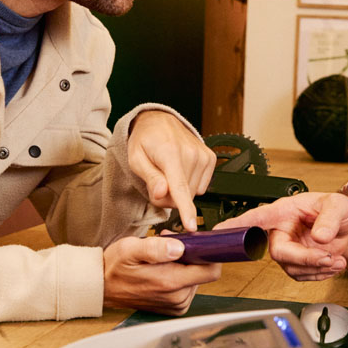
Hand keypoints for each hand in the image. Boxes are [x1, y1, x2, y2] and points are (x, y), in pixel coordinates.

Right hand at [102, 235, 220, 314]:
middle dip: (192, 256)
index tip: (203, 243)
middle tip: (171, 246)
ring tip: (163, 258)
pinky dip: (179, 276)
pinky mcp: (174, 307)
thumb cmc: (115, 266)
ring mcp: (176, 304)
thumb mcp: (130, 249)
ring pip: (196, 279)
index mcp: (170, 282)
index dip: (211, 254)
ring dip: (184, 266)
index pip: (211, 271)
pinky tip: (163, 269)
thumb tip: (179, 247)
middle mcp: (177, 297)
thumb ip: (155, 248)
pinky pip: (188, 288)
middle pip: (204, 273)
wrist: (101, 287)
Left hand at [127, 111, 214, 232]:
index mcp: (170, 153)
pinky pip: (201, 187)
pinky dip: (189, 184)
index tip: (191, 225)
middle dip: (168, 197)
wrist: (159, 121)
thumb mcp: (136, 160)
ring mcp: (203, 155)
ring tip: (168, 174)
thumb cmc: (145, 141)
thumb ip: (150, 178)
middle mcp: (191, 153)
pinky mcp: (210, 158)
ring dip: (179, 191)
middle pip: (183, 195)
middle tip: (157, 183)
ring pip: (193, 193)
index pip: (179, 187)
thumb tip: (163, 193)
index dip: (185, 209)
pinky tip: (181, 171)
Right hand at [219, 192, 347, 280]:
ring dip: (317, 268)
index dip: (237, 225)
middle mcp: (280, 231)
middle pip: (278, 252)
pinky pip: (302, 276)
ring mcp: (287, 249)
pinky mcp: (296, 263)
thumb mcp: (337, 206)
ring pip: (291, 268)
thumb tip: (320, 236)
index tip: (220, 230)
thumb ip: (329, 218)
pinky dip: (321, 274)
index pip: (256, 218)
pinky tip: (333, 264)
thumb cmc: (338, 210)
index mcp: (283, 212)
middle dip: (304, 259)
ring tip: (337, 259)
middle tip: (326, 257)